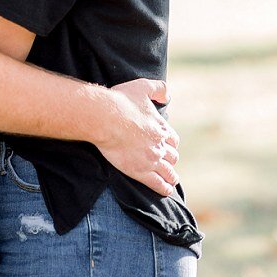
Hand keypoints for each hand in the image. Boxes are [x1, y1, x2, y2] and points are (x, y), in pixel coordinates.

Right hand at [95, 78, 179, 195]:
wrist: (104, 118)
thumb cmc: (120, 101)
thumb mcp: (141, 87)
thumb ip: (158, 88)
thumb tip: (167, 96)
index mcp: (161, 128)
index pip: (172, 140)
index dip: (169, 143)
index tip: (165, 145)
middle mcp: (160, 145)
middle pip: (172, 157)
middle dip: (169, 159)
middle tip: (165, 162)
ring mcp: (151, 160)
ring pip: (168, 172)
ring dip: (170, 176)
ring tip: (170, 180)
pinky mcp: (140, 171)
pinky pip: (158, 184)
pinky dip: (164, 188)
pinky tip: (165, 189)